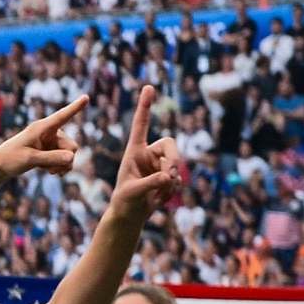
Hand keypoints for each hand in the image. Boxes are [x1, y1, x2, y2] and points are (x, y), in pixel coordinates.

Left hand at [0, 96, 87, 183]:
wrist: (0, 167)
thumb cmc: (11, 159)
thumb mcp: (30, 159)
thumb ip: (51, 158)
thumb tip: (72, 158)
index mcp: (42, 127)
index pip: (62, 116)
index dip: (75, 107)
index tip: (86, 97)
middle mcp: (50, 133)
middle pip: (71, 146)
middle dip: (66, 159)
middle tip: (53, 170)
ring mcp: (51, 143)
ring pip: (70, 155)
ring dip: (63, 166)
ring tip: (50, 172)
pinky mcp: (50, 152)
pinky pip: (65, 160)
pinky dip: (60, 167)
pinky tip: (51, 172)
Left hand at [109, 88, 184, 217]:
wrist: (130, 215)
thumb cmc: (124, 202)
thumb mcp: (132, 193)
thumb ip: (149, 184)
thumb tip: (168, 176)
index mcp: (135, 151)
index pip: (141, 124)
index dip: (145, 107)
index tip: (148, 87)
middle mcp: (149, 153)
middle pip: (170, 145)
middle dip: (174, 160)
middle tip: (169, 176)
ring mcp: (160, 164)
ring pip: (177, 165)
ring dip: (171, 181)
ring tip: (157, 196)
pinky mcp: (168, 176)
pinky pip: (179, 179)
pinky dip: (172, 191)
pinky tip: (160, 200)